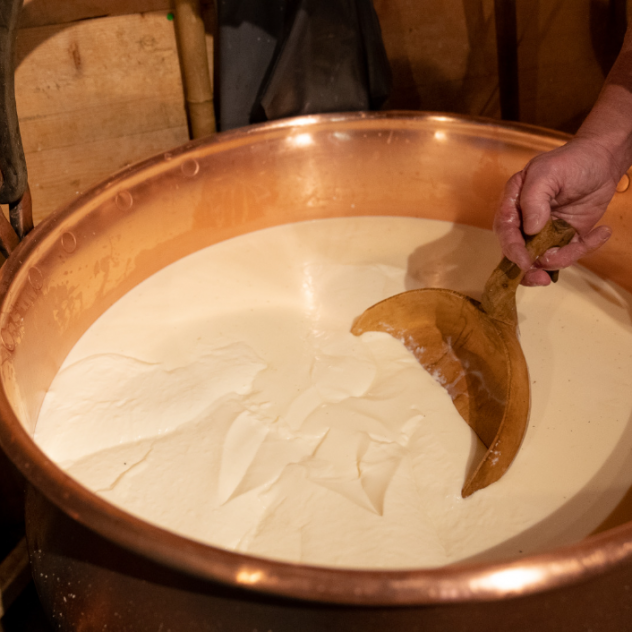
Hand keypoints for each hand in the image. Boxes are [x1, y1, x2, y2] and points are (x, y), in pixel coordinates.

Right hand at [494, 137, 617, 285]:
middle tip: (541, 279)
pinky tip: (601, 232)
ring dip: (563, 259)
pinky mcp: (566, 237)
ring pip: (544, 259)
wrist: (602, 160)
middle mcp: (526, 222)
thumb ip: (533, 199)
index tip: (524, 262)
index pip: (505, 231)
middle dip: (529, 270)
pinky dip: (587, 248)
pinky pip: (570, 253)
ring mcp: (546, 232)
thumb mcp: (546, 173)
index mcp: (513, 204)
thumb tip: (531, 229)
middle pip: (518, 253)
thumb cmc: (570, 161)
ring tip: (585, 241)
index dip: (512, 249)